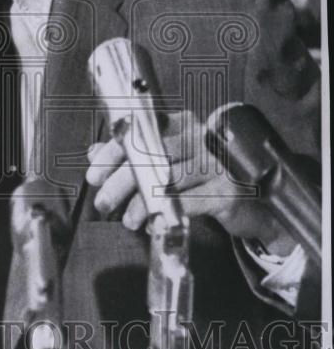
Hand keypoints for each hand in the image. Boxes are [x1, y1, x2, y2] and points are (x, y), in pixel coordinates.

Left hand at [85, 110, 294, 254]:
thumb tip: (95, 154)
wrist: (253, 204)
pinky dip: (165, 214)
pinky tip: (153, 224)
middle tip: (104, 202)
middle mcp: (201, 137)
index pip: (141, 131)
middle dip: (121, 181)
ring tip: (128, 220)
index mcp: (183, 123)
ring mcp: (216, 163)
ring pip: (166, 180)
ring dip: (140, 203)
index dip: (114, 153)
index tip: (95, 175)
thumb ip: (133, 155)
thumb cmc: (204, 179)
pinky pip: (187, 203)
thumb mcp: (168, 161)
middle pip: (151, 155)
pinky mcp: (227, 190)